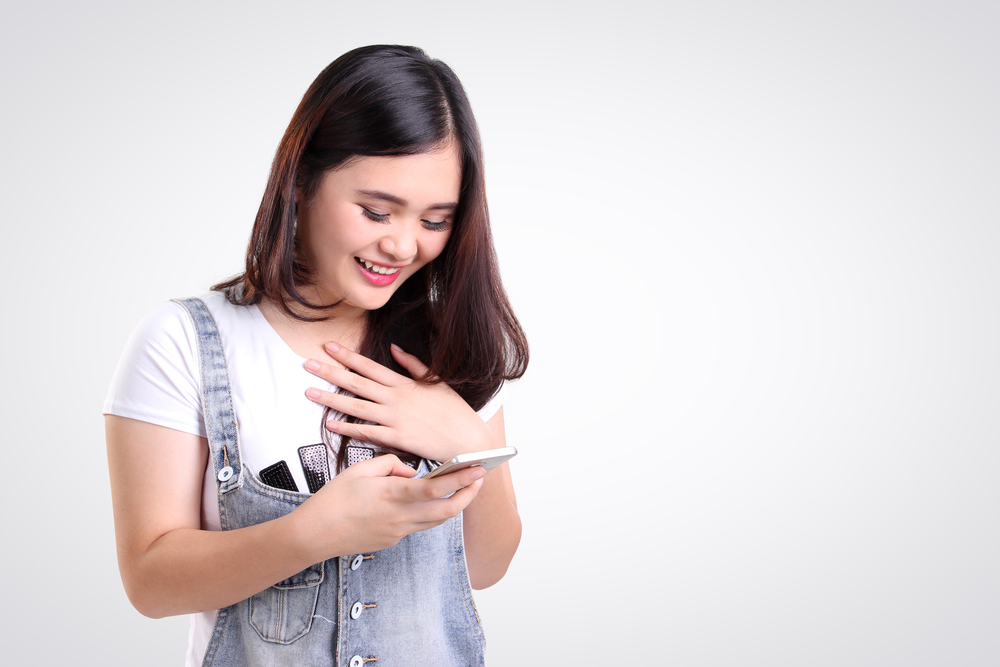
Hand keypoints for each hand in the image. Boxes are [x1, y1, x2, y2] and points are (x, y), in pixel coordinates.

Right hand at [292, 454, 484, 560]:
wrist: (314, 535)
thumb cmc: (333, 501)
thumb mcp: (360, 470)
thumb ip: (390, 464)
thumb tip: (410, 471)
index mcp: (392, 495)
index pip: (436, 488)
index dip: (461, 479)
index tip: (477, 468)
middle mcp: (400, 517)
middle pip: (447, 510)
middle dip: (468, 494)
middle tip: (479, 480)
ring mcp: (398, 532)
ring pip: (437, 520)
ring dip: (452, 504)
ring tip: (460, 487)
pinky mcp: (393, 540)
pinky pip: (419, 525)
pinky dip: (429, 512)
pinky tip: (426, 500)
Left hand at [304, 342, 494, 461]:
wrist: (466, 439)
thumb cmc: (454, 411)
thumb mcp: (436, 380)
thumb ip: (413, 365)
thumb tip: (394, 349)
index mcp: (404, 383)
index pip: (369, 366)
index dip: (347, 356)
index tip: (328, 346)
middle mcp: (395, 398)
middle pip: (356, 383)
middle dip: (330, 372)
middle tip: (308, 364)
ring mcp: (394, 418)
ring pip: (356, 407)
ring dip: (330, 399)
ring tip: (310, 392)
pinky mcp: (396, 438)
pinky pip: (366, 432)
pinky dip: (346, 428)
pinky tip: (329, 424)